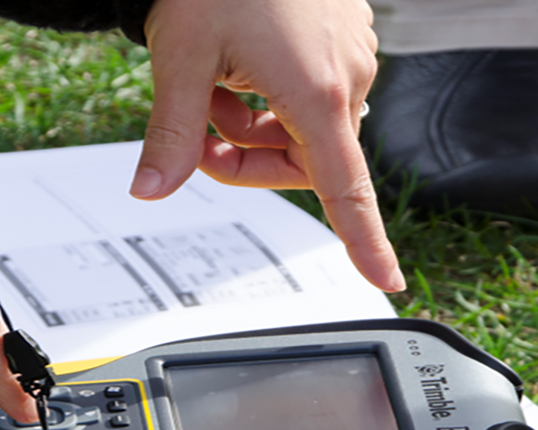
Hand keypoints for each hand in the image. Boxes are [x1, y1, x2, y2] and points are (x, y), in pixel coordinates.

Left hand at [131, 0, 404, 292]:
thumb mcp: (181, 57)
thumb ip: (172, 133)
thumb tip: (150, 190)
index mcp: (315, 92)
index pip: (344, 189)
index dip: (365, 242)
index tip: (387, 281)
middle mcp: (346, 78)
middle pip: (304, 164)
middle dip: (247, 157)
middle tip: (200, 124)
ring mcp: (351, 57)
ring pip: (302, 131)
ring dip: (255, 124)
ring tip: (218, 80)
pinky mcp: (344, 42)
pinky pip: (309, 96)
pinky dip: (271, 95)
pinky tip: (243, 61)